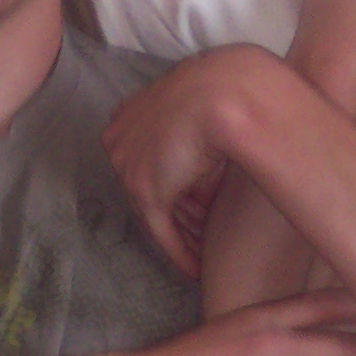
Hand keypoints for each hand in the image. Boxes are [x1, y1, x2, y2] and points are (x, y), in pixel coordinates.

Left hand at [104, 46, 273, 276]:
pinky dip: (179, 252)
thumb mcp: (208, 104)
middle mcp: (122, 139)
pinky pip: (161, 231)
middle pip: (152, 183)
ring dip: (184, 233)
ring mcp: (130, 166)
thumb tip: (212, 152)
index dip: (176, 179)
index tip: (197, 199)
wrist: (233, 90)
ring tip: (204, 252)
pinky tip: (194, 268)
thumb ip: (200, 125)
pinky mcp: (147, 192)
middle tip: (204, 231)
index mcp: (132, 111)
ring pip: (157, 210)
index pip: (151, 155)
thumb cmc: (230, 87)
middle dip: (180, 209)